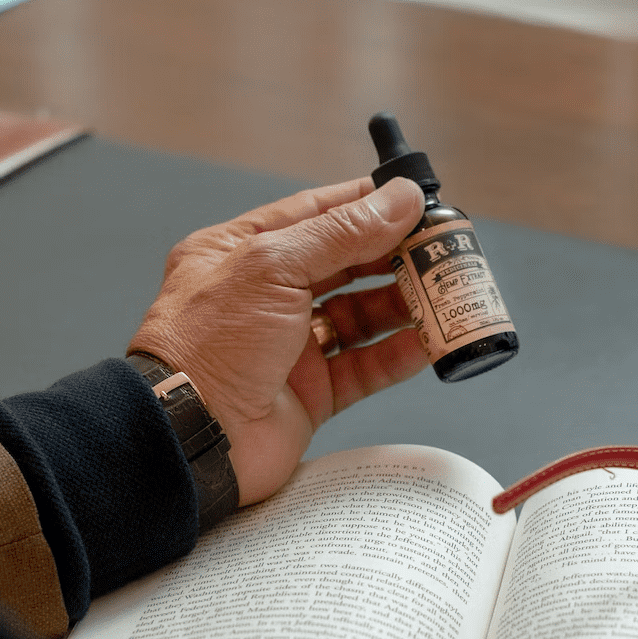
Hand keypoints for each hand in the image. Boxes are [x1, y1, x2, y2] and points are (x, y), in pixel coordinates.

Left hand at [130, 176, 427, 505]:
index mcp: (241, 253)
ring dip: (403, 305)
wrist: (191, 438)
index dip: (367, 205)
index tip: (414, 200)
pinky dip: (397, 354)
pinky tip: (428, 341)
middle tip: (443, 248)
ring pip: (360, 317)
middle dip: (394, 256)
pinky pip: (364, 367)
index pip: (314, 214)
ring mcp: (288, 347)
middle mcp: (265, 297)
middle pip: (345, 265)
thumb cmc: (208, 346)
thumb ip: (342, 232)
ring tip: (446, 293)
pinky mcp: (309, 394)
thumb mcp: (274, 266)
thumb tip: (399, 200)